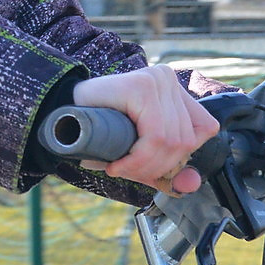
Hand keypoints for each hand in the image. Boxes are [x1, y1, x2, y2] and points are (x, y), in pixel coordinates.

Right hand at [71, 65, 219, 195]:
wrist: (60, 116)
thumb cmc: (100, 133)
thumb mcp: (142, 155)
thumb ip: (171, 171)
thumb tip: (192, 184)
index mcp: (174, 89)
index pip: (204, 129)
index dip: (181, 156)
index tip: (151, 167)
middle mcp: (167, 79)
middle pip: (186, 140)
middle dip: (157, 168)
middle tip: (127, 171)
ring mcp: (156, 79)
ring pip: (171, 141)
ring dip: (143, 166)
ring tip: (119, 167)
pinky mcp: (140, 86)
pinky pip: (154, 136)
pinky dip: (137, 159)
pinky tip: (117, 163)